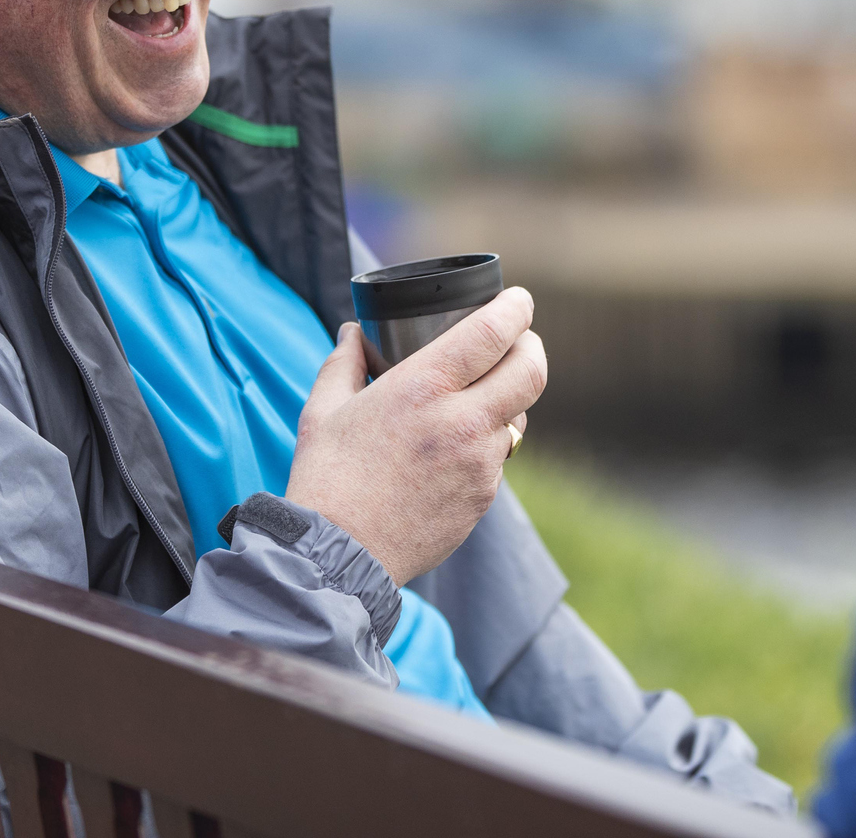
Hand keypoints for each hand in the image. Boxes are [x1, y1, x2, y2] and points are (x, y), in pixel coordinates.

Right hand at [285, 287, 545, 583]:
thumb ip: (344, 361)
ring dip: (508, 398)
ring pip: (518, 416)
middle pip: (532, 370)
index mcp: (424, 387)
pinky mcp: (483, 498)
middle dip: (531, 346)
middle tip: (518, 340)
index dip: (516, 308)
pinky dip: (487, 443)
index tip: (518, 300)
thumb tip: (353, 332)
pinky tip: (457, 445)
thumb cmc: (326, 478)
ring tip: (482, 394)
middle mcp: (462, 422)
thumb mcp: (324, 408)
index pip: (494, 332)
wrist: (339, 556)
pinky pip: (498, 458)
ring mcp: (479, 464)